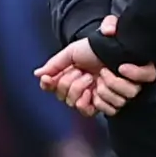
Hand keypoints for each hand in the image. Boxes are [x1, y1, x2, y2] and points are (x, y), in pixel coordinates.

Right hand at [37, 37, 155, 117]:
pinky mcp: (116, 100)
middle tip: (83, 72)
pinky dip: (105, 96)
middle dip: (73, 85)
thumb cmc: (96, 48)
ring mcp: (100, 97)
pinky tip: (106, 82)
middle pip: (68, 101)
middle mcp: (85, 91)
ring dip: (90, 89)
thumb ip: (55, 63)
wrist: (118, 46)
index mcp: (72, 80)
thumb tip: (38, 74)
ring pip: (84, 107)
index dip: (50, 86)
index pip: (55, 91)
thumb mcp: (72, 52)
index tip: (49, 78)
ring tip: (100, 74)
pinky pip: (105, 110)